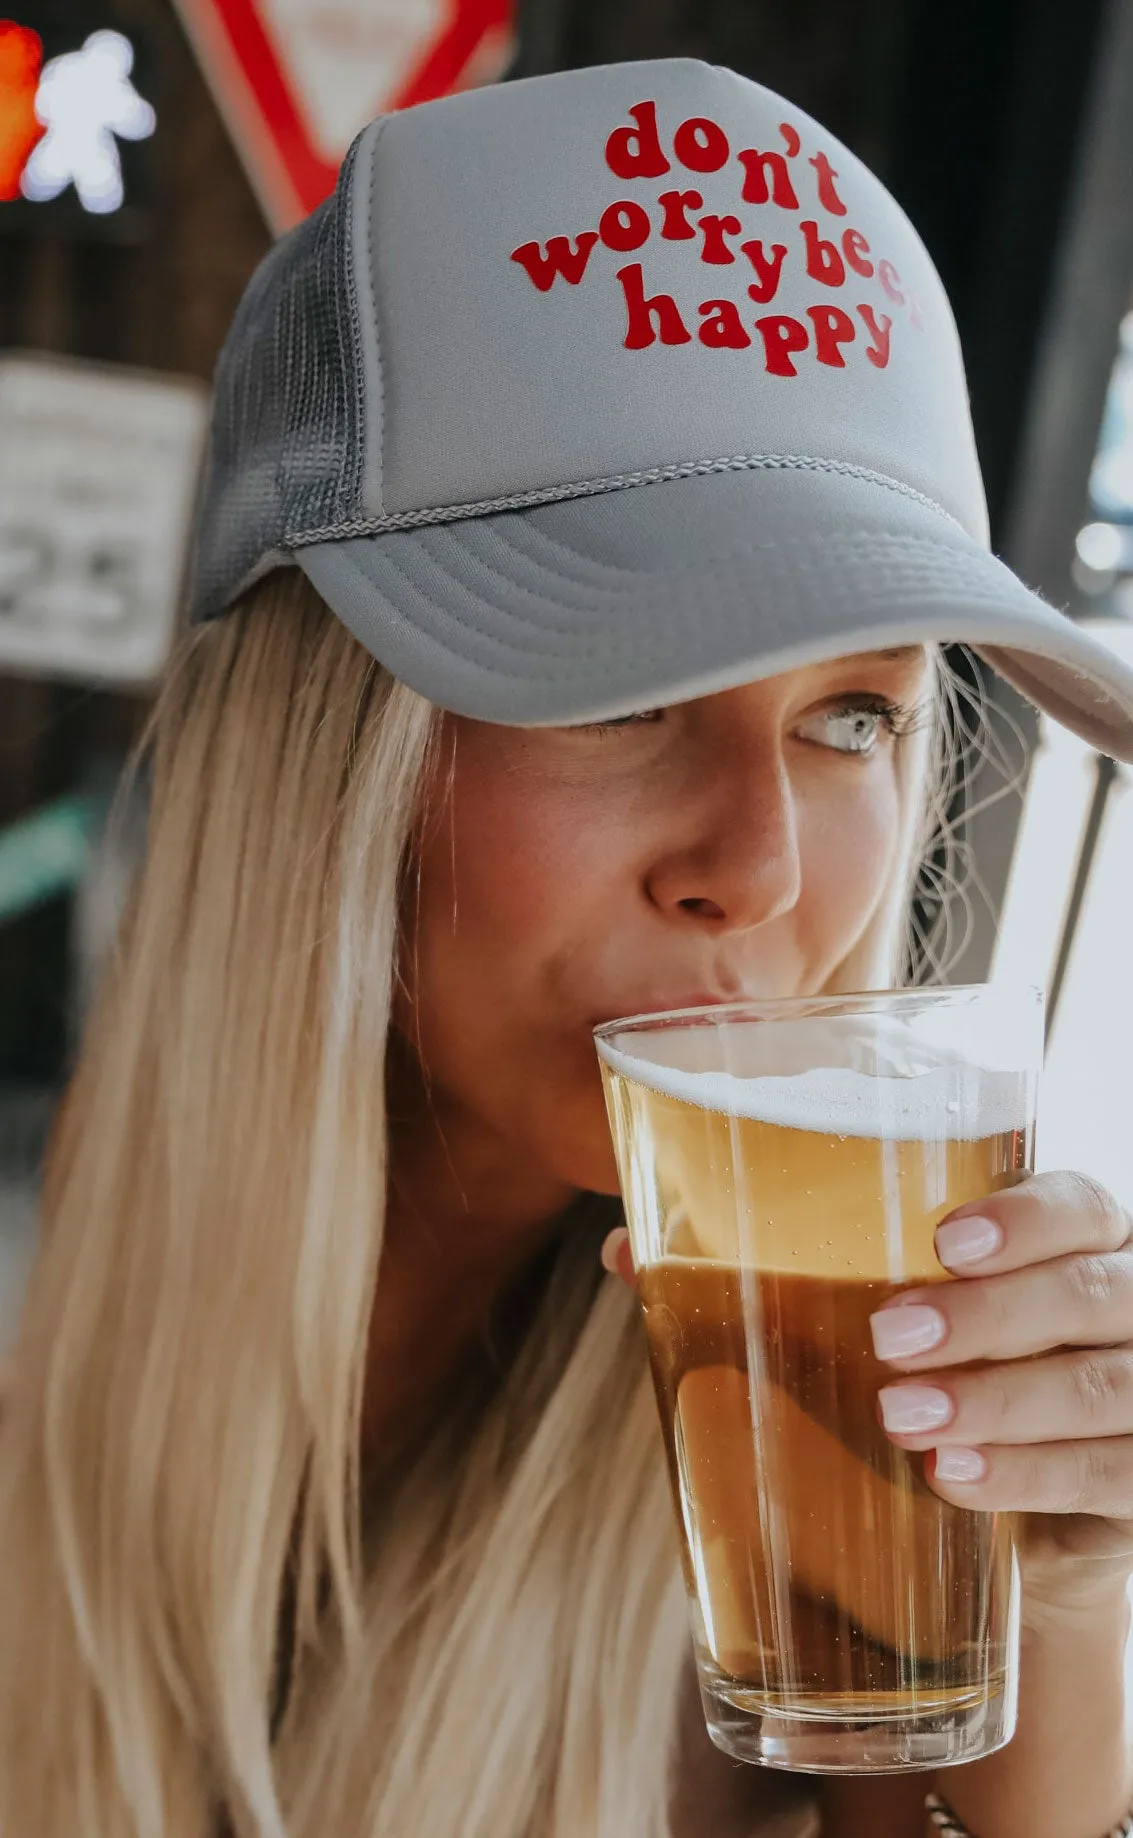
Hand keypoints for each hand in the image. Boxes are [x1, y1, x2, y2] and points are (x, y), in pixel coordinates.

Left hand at [602, 1171, 1132, 1610]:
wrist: (1005, 1519)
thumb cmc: (925, 1378)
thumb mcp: (855, 1317)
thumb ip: (759, 1272)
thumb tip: (624, 1249)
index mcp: (1064, 1238)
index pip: (1077, 1200)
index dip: (1025, 1215)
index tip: (944, 1240)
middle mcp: (1119, 1301)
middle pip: (1092, 1288)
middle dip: (991, 1315)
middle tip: (888, 1339)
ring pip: (1105, 1383)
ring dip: (1002, 1400)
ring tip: (905, 1422)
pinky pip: (1113, 1474)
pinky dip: (1033, 1477)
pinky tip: (958, 1484)